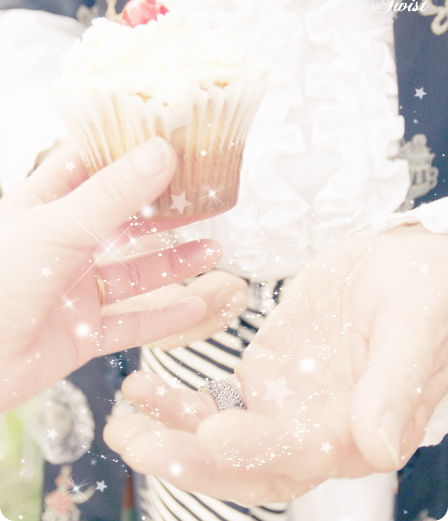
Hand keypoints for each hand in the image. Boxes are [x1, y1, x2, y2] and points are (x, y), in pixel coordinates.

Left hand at [0, 137, 220, 412]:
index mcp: (44, 208)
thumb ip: (111, 194)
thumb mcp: (56, 228)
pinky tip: (195, 306)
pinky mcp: (80, 333)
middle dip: (164, 211)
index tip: (167, 138)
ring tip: (213, 251)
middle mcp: (61, 246)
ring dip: (174, 264)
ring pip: (134, 273)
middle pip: (123, 221)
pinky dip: (164, 318)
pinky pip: (130, 323)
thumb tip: (161, 153)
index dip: (125, 150)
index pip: (88, 165)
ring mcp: (73, 290)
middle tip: (204, 198)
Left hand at [104, 225, 447, 503]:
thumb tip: (381, 447)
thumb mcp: (416, 322)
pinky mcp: (264, 377)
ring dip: (171, 436)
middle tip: (139, 444)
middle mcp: (318, 430)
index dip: (258, 448)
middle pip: (251, 464)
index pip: (304, 454)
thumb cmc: (422, 288)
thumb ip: (397, 381)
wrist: (398, 262)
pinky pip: (214, 400)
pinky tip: (141, 389)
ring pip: (223, 439)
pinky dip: (175, 402)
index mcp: (362, 428)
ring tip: (123, 425)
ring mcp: (285, 405)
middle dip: (194, 462)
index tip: (212, 429)